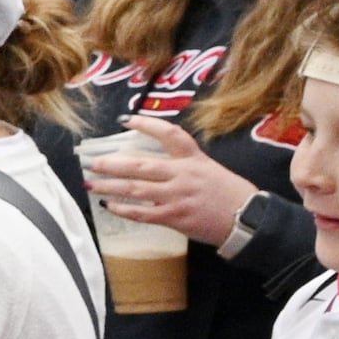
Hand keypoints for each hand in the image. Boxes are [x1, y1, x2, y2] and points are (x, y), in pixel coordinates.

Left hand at [87, 113, 259, 247]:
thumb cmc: (230, 193)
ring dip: (110, 186)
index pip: (169, 134)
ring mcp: (177, 196)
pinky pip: (142, 213)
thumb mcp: (209, 169)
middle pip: (141, 165)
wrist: (247, 219)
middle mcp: (183, 174)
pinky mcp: (175, 217)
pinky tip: (108, 206)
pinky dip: (123, 209)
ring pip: (136, 189)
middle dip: (113, 163)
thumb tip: (155, 166)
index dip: (146, 124)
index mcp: (194, 159)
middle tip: (92, 161)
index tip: (125, 119)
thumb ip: (184, 165)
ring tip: (91, 184)